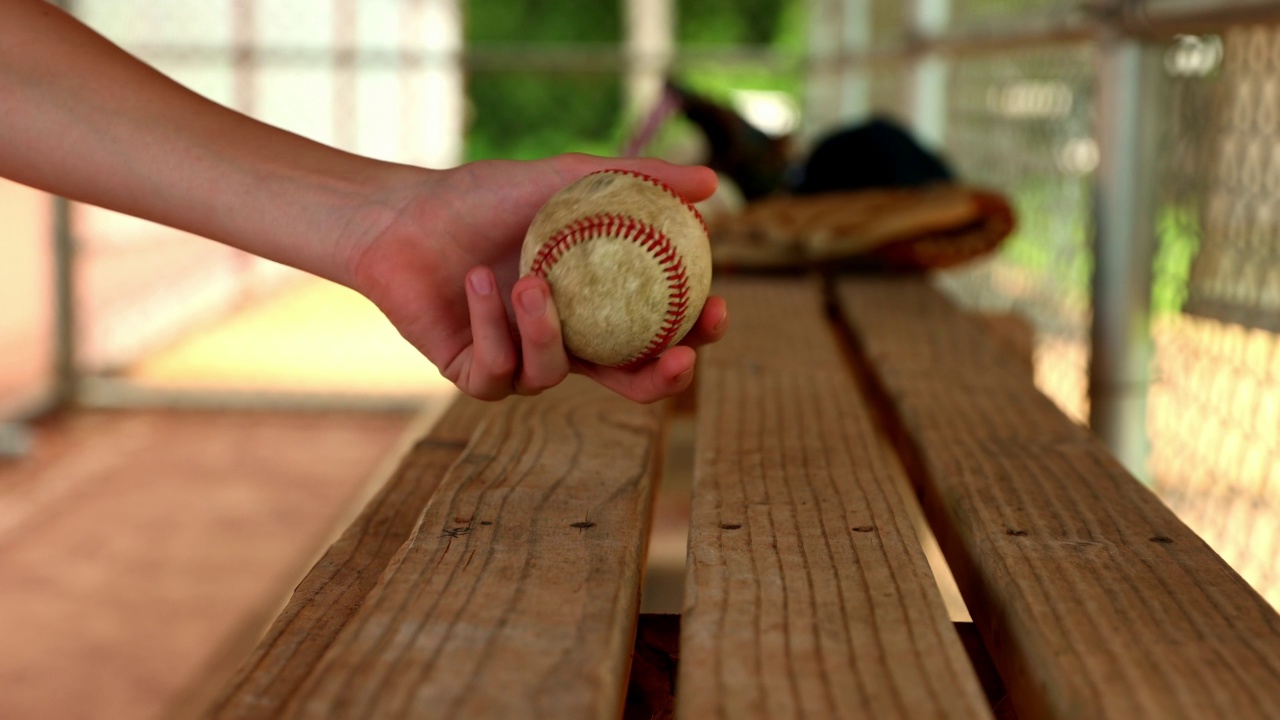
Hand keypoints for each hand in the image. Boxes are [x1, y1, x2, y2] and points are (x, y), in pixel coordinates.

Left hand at [349, 153, 728, 402]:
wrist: (404, 214)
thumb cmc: (484, 197)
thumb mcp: (566, 177)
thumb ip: (637, 179)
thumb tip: (713, 183)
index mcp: (597, 305)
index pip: (661, 332)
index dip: (697, 334)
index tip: (716, 309)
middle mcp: (566, 341)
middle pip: (631, 383)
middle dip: (663, 380)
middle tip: (677, 358)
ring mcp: (521, 362)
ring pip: (555, 377)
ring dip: (547, 332)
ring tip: (528, 282)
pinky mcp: (476, 376)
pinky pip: (500, 371)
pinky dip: (493, 327)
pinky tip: (478, 285)